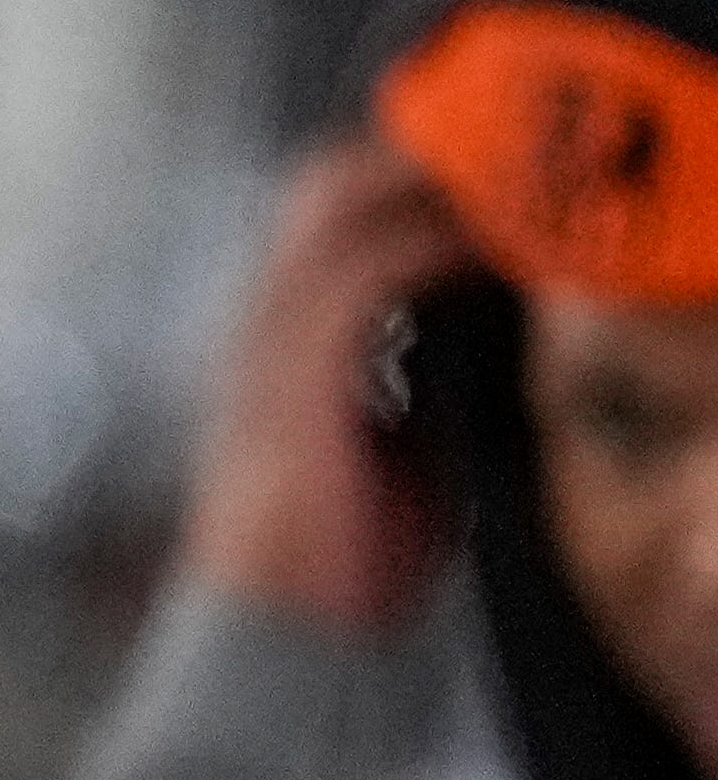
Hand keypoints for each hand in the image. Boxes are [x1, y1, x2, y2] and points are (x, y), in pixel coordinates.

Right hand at [179, 135, 483, 635]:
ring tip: (514, 179)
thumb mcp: (396, 440)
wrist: (280, 630)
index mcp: (280, 337)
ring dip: (434, 181)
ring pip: (341, 201)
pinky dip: (439, 243)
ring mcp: (271, 341)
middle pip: (327, 180)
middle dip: (419, 154)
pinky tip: (498, 245)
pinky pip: (371, 268)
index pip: (332, 209)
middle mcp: (264, 322)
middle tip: (516, 149)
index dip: (409, 171)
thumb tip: (507, 323)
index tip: (498, 160)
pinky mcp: (298, 372)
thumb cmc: (339, 555)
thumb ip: (429, 371)